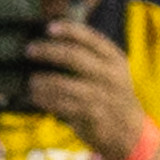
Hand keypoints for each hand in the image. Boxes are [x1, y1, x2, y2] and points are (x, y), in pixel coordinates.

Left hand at [23, 17, 153, 156]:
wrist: (130, 132)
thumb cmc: (112, 96)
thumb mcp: (111, 72)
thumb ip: (89, 57)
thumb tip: (51, 39)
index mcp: (115, 59)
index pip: (91, 38)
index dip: (69, 30)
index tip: (49, 27)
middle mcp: (111, 75)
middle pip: (74, 57)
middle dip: (48, 51)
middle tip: (29, 49)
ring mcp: (102, 97)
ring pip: (64, 84)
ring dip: (43, 81)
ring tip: (31, 81)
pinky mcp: (92, 116)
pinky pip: (62, 106)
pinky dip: (46, 100)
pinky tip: (36, 97)